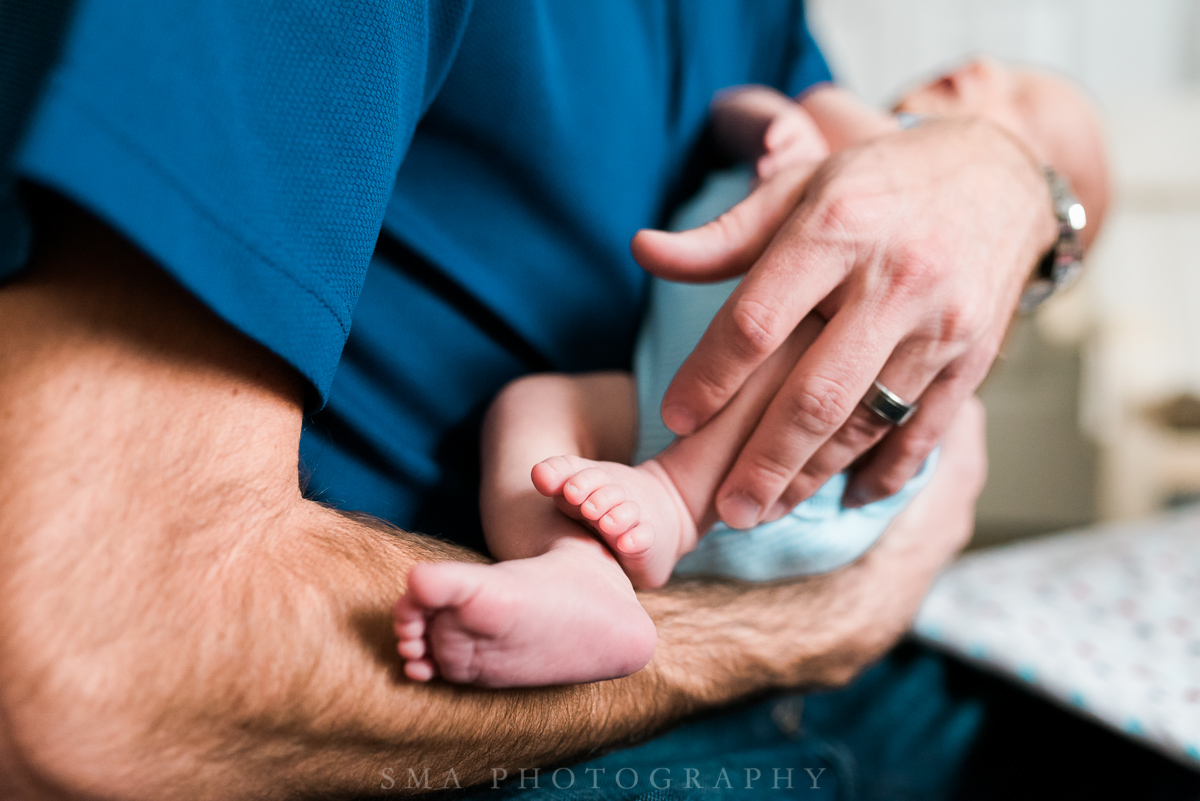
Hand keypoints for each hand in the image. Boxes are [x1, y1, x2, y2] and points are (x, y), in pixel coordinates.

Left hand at [633, 117, 1054, 527]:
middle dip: (763, 462)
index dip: (709, 377)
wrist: (1002, 173)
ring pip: (867, 422)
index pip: (756, 320)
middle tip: (724, 510)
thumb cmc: (879, 183)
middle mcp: (894, 279)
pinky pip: (925, 430)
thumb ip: (723, 235)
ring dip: (813, 477)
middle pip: (815, 394)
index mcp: (836, 228)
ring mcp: (943, 324)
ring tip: (766, 510)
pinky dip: (886, 472)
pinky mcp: (978, 355)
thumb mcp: (800, 187)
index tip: (675, 417)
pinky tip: (848, 498)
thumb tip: (643, 251)